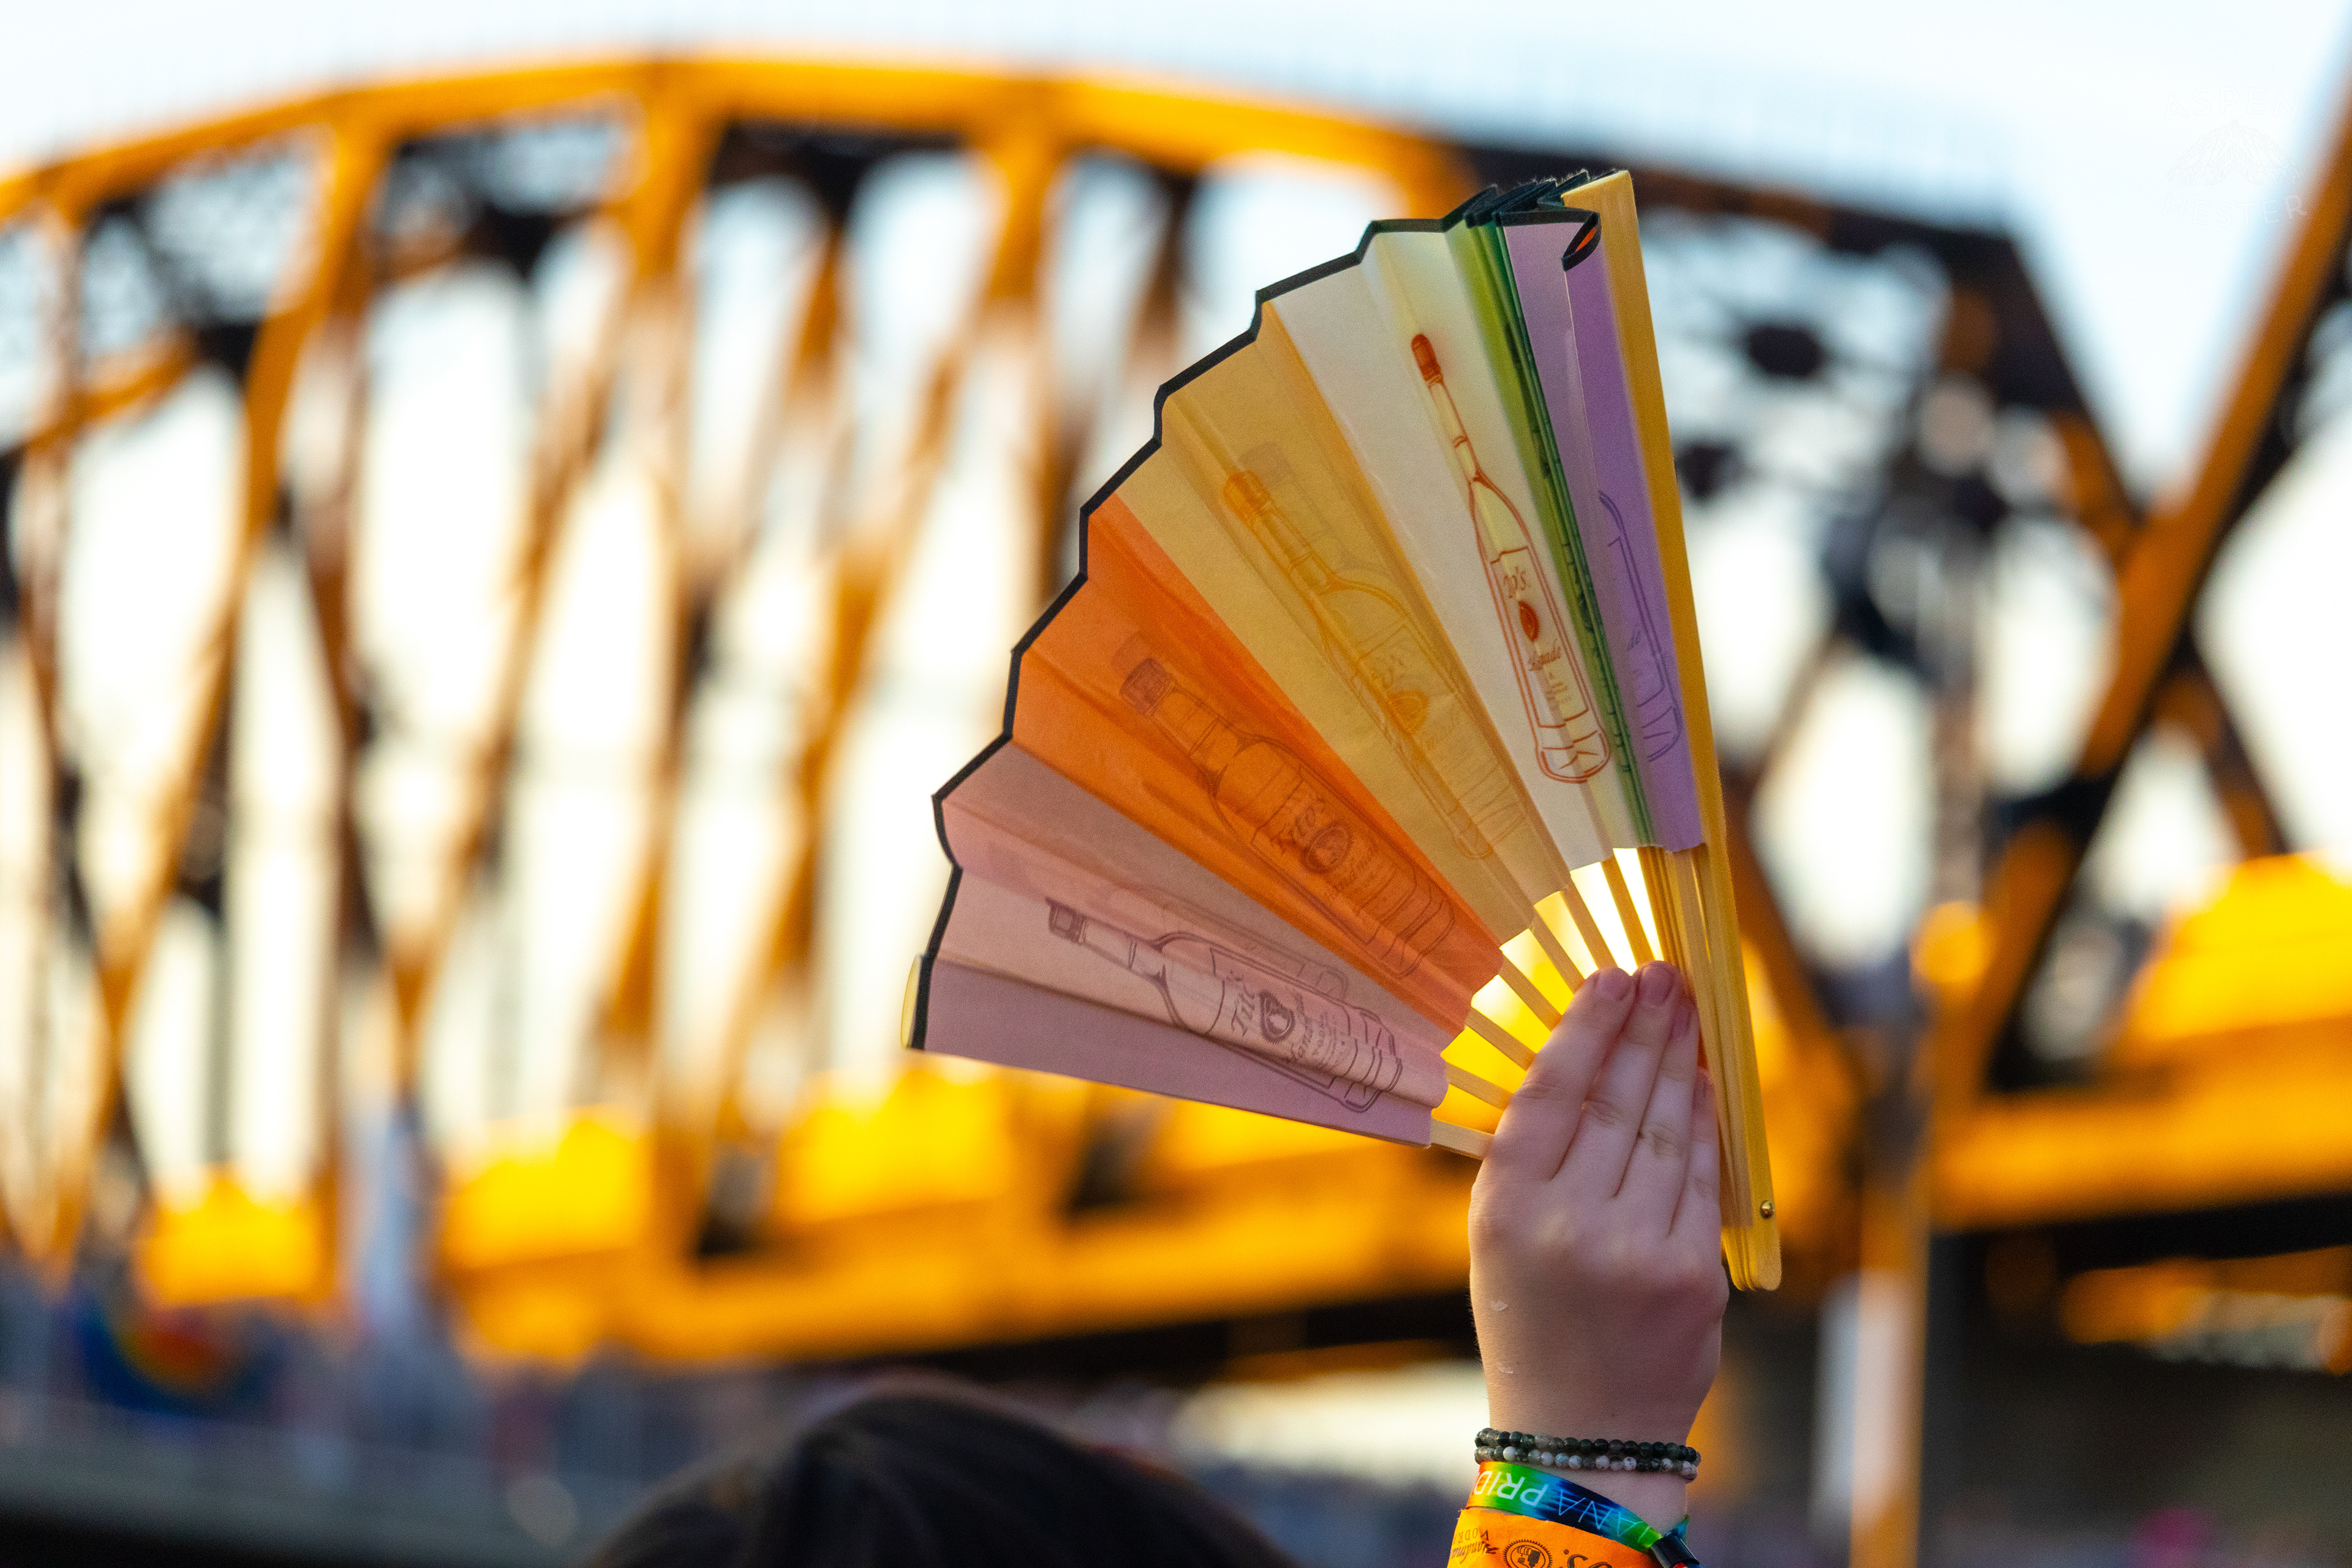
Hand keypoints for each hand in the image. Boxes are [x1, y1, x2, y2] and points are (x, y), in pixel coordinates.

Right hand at [1468, 961, 1728, 1527]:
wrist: (1580, 1433)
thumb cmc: (1530, 1318)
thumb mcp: (1497, 1236)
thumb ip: (1534, 1156)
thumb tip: (1589, 1053)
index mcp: (1505, 1210)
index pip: (1552, 1093)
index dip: (1587, 1028)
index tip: (1611, 978)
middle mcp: (1568, 1226)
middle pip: (1616, 1100)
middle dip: (1644, 1028)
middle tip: (1662, 975)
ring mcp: (1637, 1251)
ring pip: (1667, 1130)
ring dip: (1679, 1061)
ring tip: (1685, 1010)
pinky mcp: (1691, 1275)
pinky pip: (1700, 1178)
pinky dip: (1704, 1122)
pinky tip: (1702, 1081)